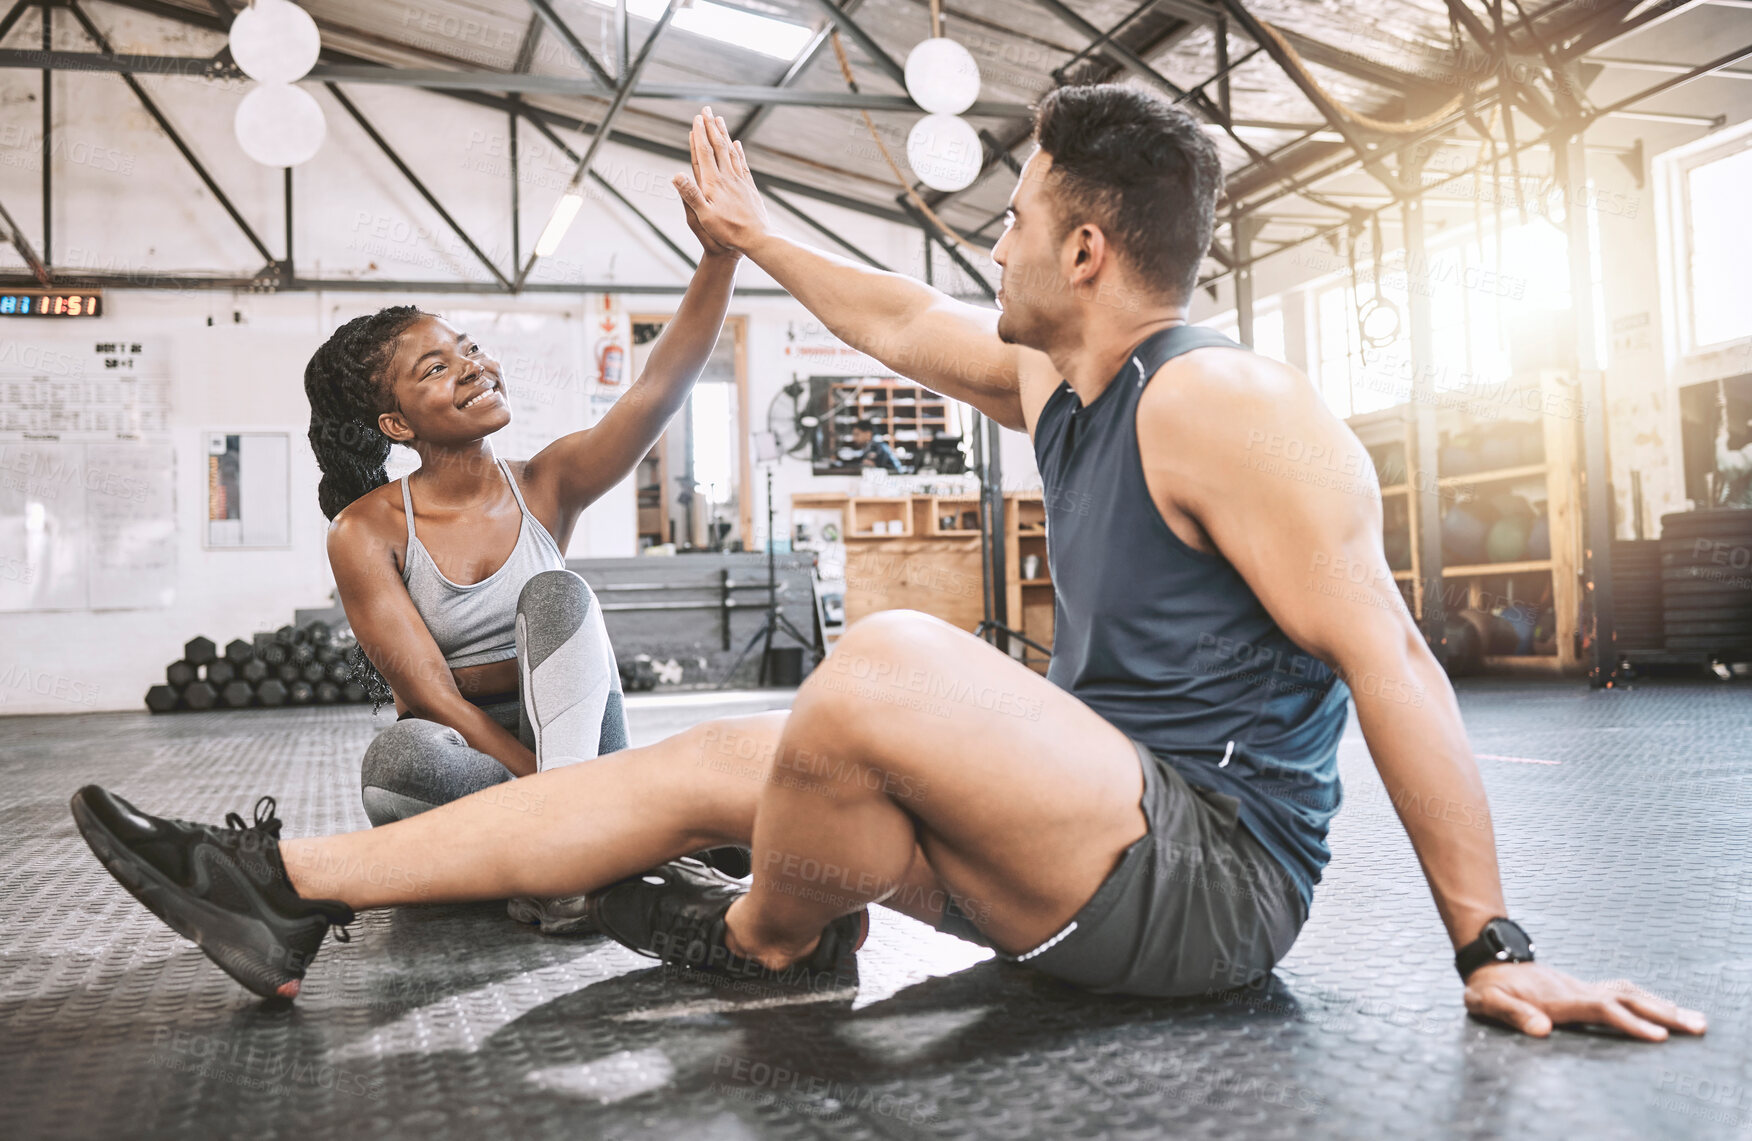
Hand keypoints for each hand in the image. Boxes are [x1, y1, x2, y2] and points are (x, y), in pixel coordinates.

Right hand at [672, 106, 769, 255]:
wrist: (758, 239)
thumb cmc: (728, 232)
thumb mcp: (704, 217)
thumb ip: (691, 195)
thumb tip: (676, 175)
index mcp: (714, 183)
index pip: (705, 153)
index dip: (700, 135)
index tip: (696, 118)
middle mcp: (728, 177)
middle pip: (719, 146)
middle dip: (711, 127)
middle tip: (706, 109)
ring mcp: (740, 181)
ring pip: (731, 151)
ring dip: (724, 134)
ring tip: (719, 120)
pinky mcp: (749, 188)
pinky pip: (743, 164)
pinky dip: (739, 151)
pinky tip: (737, 144)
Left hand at [1464, 961, 1706, 1040]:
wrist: (1489, 961)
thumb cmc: (1487, 988)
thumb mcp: (1488, 1002)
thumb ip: (1512, 1015)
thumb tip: (1542, 1030)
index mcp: (1558, 998)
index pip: (1601, 1009)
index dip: (1629, 1022)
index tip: (1657, 1036)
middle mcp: (1577, 990)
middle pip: (1626, 998)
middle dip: (1663, 1013)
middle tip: (1697, 1026)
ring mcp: (1583, 987)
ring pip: (1629, 992)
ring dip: (1662, 1006)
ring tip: (1696, 1020)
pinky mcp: (1584, 989)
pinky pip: (1623, 992)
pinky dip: (1648, 999)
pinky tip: (1665, 1008)